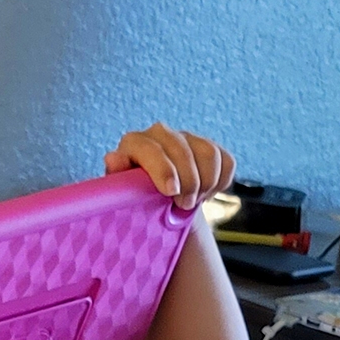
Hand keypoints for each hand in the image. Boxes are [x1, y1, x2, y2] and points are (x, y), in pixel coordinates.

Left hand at [103, 121, 235, 212]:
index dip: (163, 169)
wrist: (158, 203)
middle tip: (184, 205)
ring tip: (193, 202)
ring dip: (205, 183)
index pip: (150, 148)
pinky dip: (220, 182)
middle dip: (187, 181)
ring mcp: (186, 138)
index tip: (170, 192)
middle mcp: (159, 134)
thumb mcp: (122, 193)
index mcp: (133, 143)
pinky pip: (226, 160)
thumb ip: (117, 178)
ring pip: (208, 154)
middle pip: (182, 150)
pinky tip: (206, 195)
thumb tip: (113, 157)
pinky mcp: (209, 146)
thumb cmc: (134, 198)